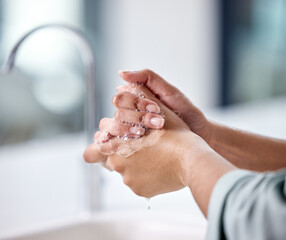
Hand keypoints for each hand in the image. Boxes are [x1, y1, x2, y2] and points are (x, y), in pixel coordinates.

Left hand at [84, 83, 212, 197]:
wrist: (193, 161)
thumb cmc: (175, 135)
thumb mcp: (154, 112)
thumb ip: (133, 102)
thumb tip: (120, 89)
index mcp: (116, 147)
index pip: (92, 151)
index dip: (100, 145)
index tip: (113, 140)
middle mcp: (119, 167)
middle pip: (109, 160)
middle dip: (119, 152)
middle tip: (137, 144)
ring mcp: (130, 181)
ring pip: (125, 171)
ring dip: (134, 163)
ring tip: (154, 155)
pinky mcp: (142, 191)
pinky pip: (137, 181)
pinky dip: (145, 175)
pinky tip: (159, 166)